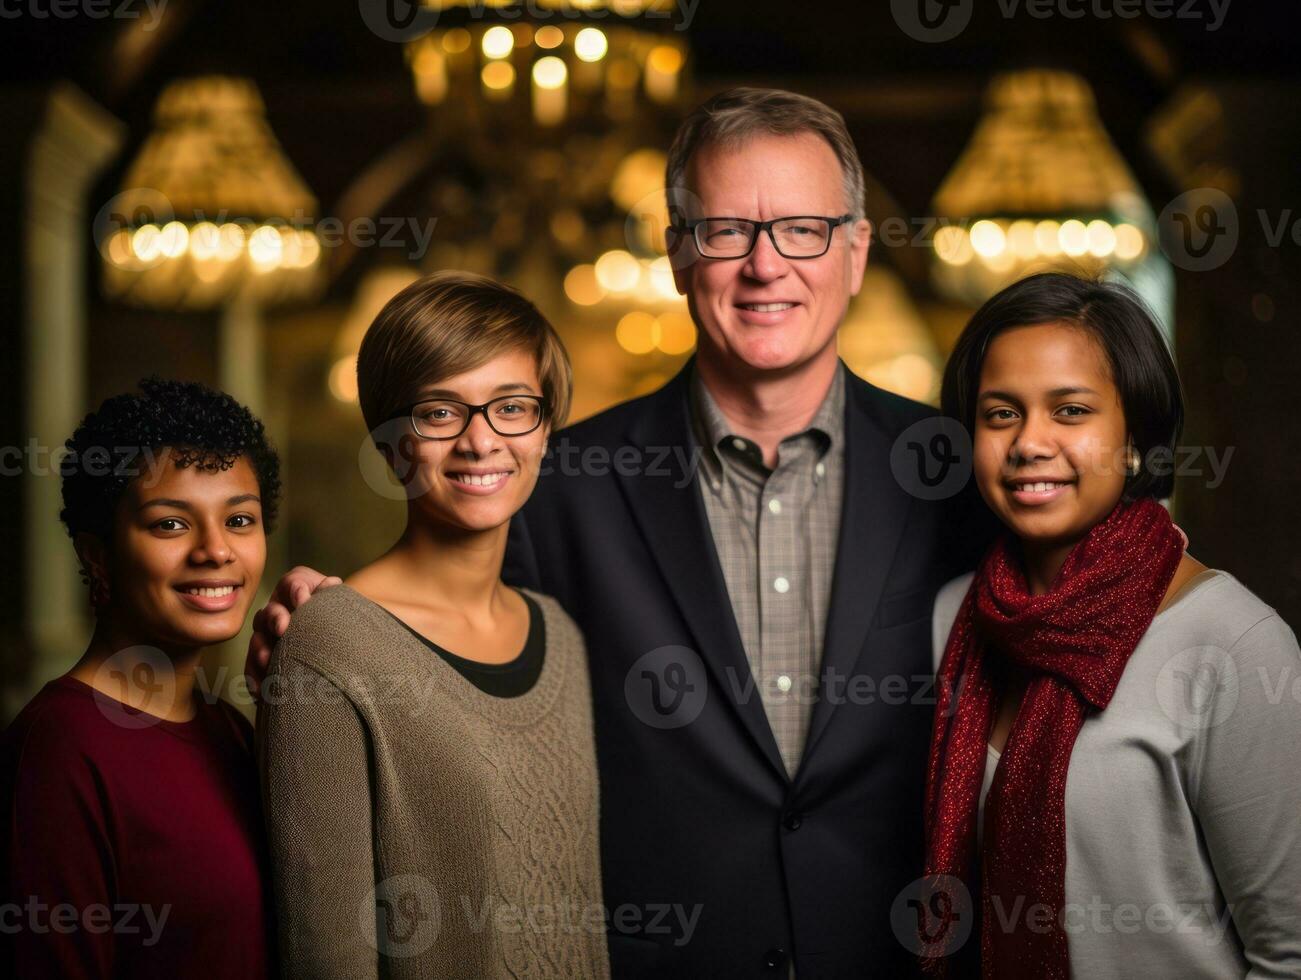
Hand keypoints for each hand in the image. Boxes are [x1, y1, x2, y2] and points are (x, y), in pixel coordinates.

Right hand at [244, 566, 342, 697]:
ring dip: (260, 648)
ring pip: (258, 638)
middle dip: (275, 618)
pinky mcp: (265, 659)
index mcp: (299, 591)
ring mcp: (269, 634)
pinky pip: (253, 667)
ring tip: (267, 659)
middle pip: (270, 610)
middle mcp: (280, 610)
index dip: (295, 589)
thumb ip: (336, 595)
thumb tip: (331, 584)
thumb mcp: (343, 606)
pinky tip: (260, 690)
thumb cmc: (344, 620)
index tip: (303, 600)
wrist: (344, 647)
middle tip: (283, 629)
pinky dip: (255, 677)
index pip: (293, 582)